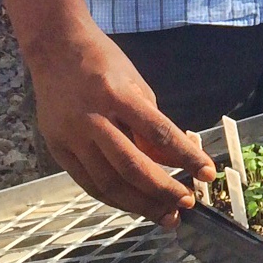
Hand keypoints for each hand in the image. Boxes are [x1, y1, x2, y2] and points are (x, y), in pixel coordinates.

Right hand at [26, 21, 215, 226]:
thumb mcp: (136, 85)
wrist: (55, 47)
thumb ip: (153, 125)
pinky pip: (88, 183)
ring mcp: (71, 136)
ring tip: (165, 215)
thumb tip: (173, 161)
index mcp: (117, 95)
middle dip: (162, 191)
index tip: (208, 173)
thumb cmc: (103, 62)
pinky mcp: (57, 149)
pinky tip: (133, 205)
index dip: (186, 157)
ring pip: (108, 183)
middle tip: (186, 204)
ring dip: (140, 204)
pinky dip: (113, 198)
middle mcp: (92, 118)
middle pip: (131, 167)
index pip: (159, 133)